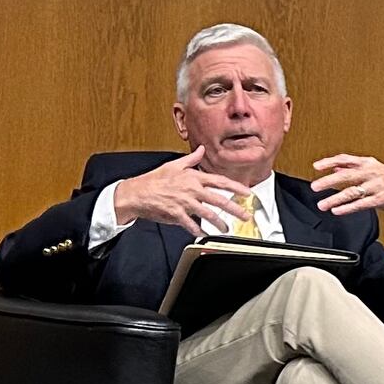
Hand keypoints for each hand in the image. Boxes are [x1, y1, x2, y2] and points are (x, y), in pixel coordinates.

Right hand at [111, 146, 253, 236]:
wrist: (136, 192)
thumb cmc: (154, 180)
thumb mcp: (174, 165)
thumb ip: (192, 159)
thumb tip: (201, 149)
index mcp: (193, 177)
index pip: (220, 181)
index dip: (236, 187)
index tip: (247, 193)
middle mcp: (191, 190)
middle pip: (219, 200)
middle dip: (235, 209)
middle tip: (245, 216)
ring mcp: (184, 202)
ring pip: (208, 214)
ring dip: (219, 223)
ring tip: (226, 228)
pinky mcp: (176, 214)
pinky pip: (191, 224)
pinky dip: (199, 230)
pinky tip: (204, 234)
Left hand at [311, 154, 383, 215]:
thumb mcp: (372, 168)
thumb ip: (353, 167)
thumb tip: (334, 167)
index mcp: (368, 163)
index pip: (345, 159)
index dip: (330, 162)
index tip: (316, 166)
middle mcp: (371, 172)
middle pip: (346, 175)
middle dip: (329, 181)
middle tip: (315, 186)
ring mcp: (376, 186)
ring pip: (352, 192)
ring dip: (335, 199)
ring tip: (323, 204)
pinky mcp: (381, 199)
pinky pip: (361, 204)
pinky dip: (348, 208)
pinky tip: (338, 210)